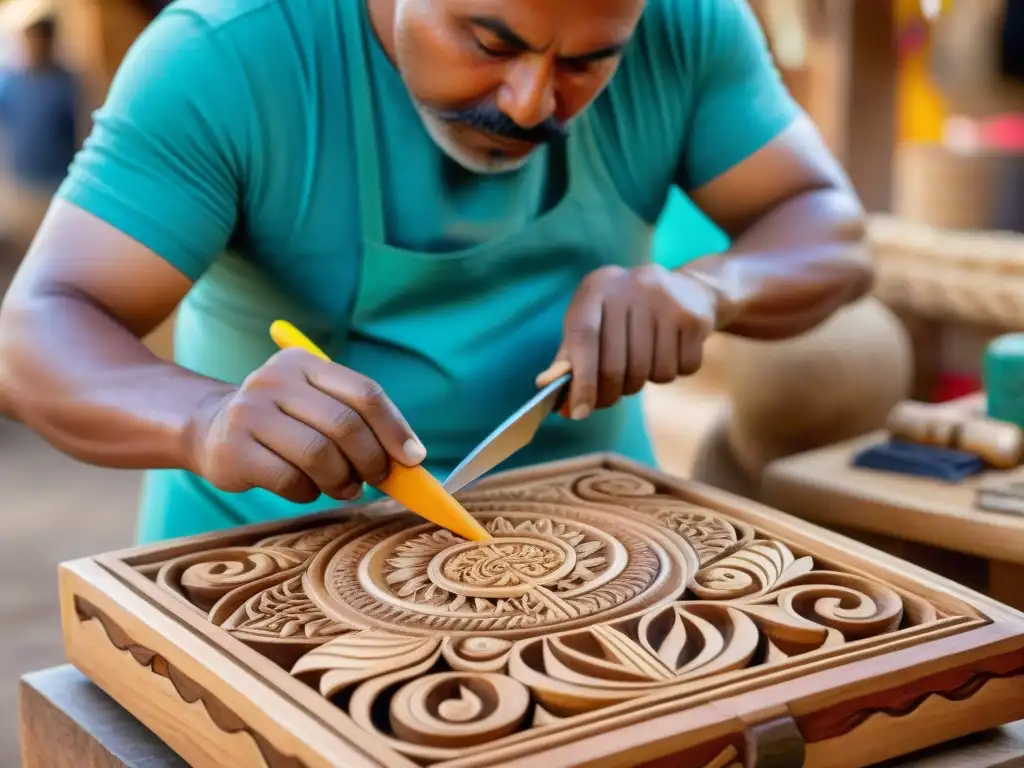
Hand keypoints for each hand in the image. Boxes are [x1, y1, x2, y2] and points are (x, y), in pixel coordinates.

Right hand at [186, 349, 426, 502]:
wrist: (211, 428)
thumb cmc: (284, 421)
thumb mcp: (317, 404)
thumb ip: (359, 421)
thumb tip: (409, 458)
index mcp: (304, 363)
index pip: (364, 392)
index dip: (394, 428)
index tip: (413, 458)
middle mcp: (274, 380)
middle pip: (344, 425)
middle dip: (370, 460)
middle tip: (375, 478)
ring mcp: (249, 413)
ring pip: (318, 456)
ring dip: (341, 481)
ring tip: (344, 486)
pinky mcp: (233, 449)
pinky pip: (289, 480)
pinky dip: (308, 492)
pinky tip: (306, 488)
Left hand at [537, 264, 717, 418]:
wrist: (689, 289)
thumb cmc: (627, 314)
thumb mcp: (593, 322)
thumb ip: (572, 357)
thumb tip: (557, 400)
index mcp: (597, 287)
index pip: (583, 338)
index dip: (581, 380)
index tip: (578, 412)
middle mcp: (631, 287)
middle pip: (617, 364)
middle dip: (612, 392)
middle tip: (612, 397)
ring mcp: (665, 300)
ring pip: (651, 372)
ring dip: (645, 381)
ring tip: (644, 363)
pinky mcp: (693, 317)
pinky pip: (680, 369)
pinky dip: (674, 372)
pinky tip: (669, 352)